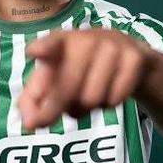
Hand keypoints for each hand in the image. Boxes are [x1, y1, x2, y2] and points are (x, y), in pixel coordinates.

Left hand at [18, 28, 151, 129]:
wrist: (130, 57)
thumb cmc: (80, 69)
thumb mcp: (55, 78)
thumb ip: (33, 100)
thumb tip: (28, 123)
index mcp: (62, 41)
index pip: (52, 43)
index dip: (43, 48)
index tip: (34, 52)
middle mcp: (86, 39)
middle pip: (67, 87)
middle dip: (55, 108)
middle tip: (47, 119)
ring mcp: (112, 47)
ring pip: (91, 98)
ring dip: (86, 107)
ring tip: (87, 95)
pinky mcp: (134, 59)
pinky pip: (114, 99)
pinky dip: (108, 104)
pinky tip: (109, 90)